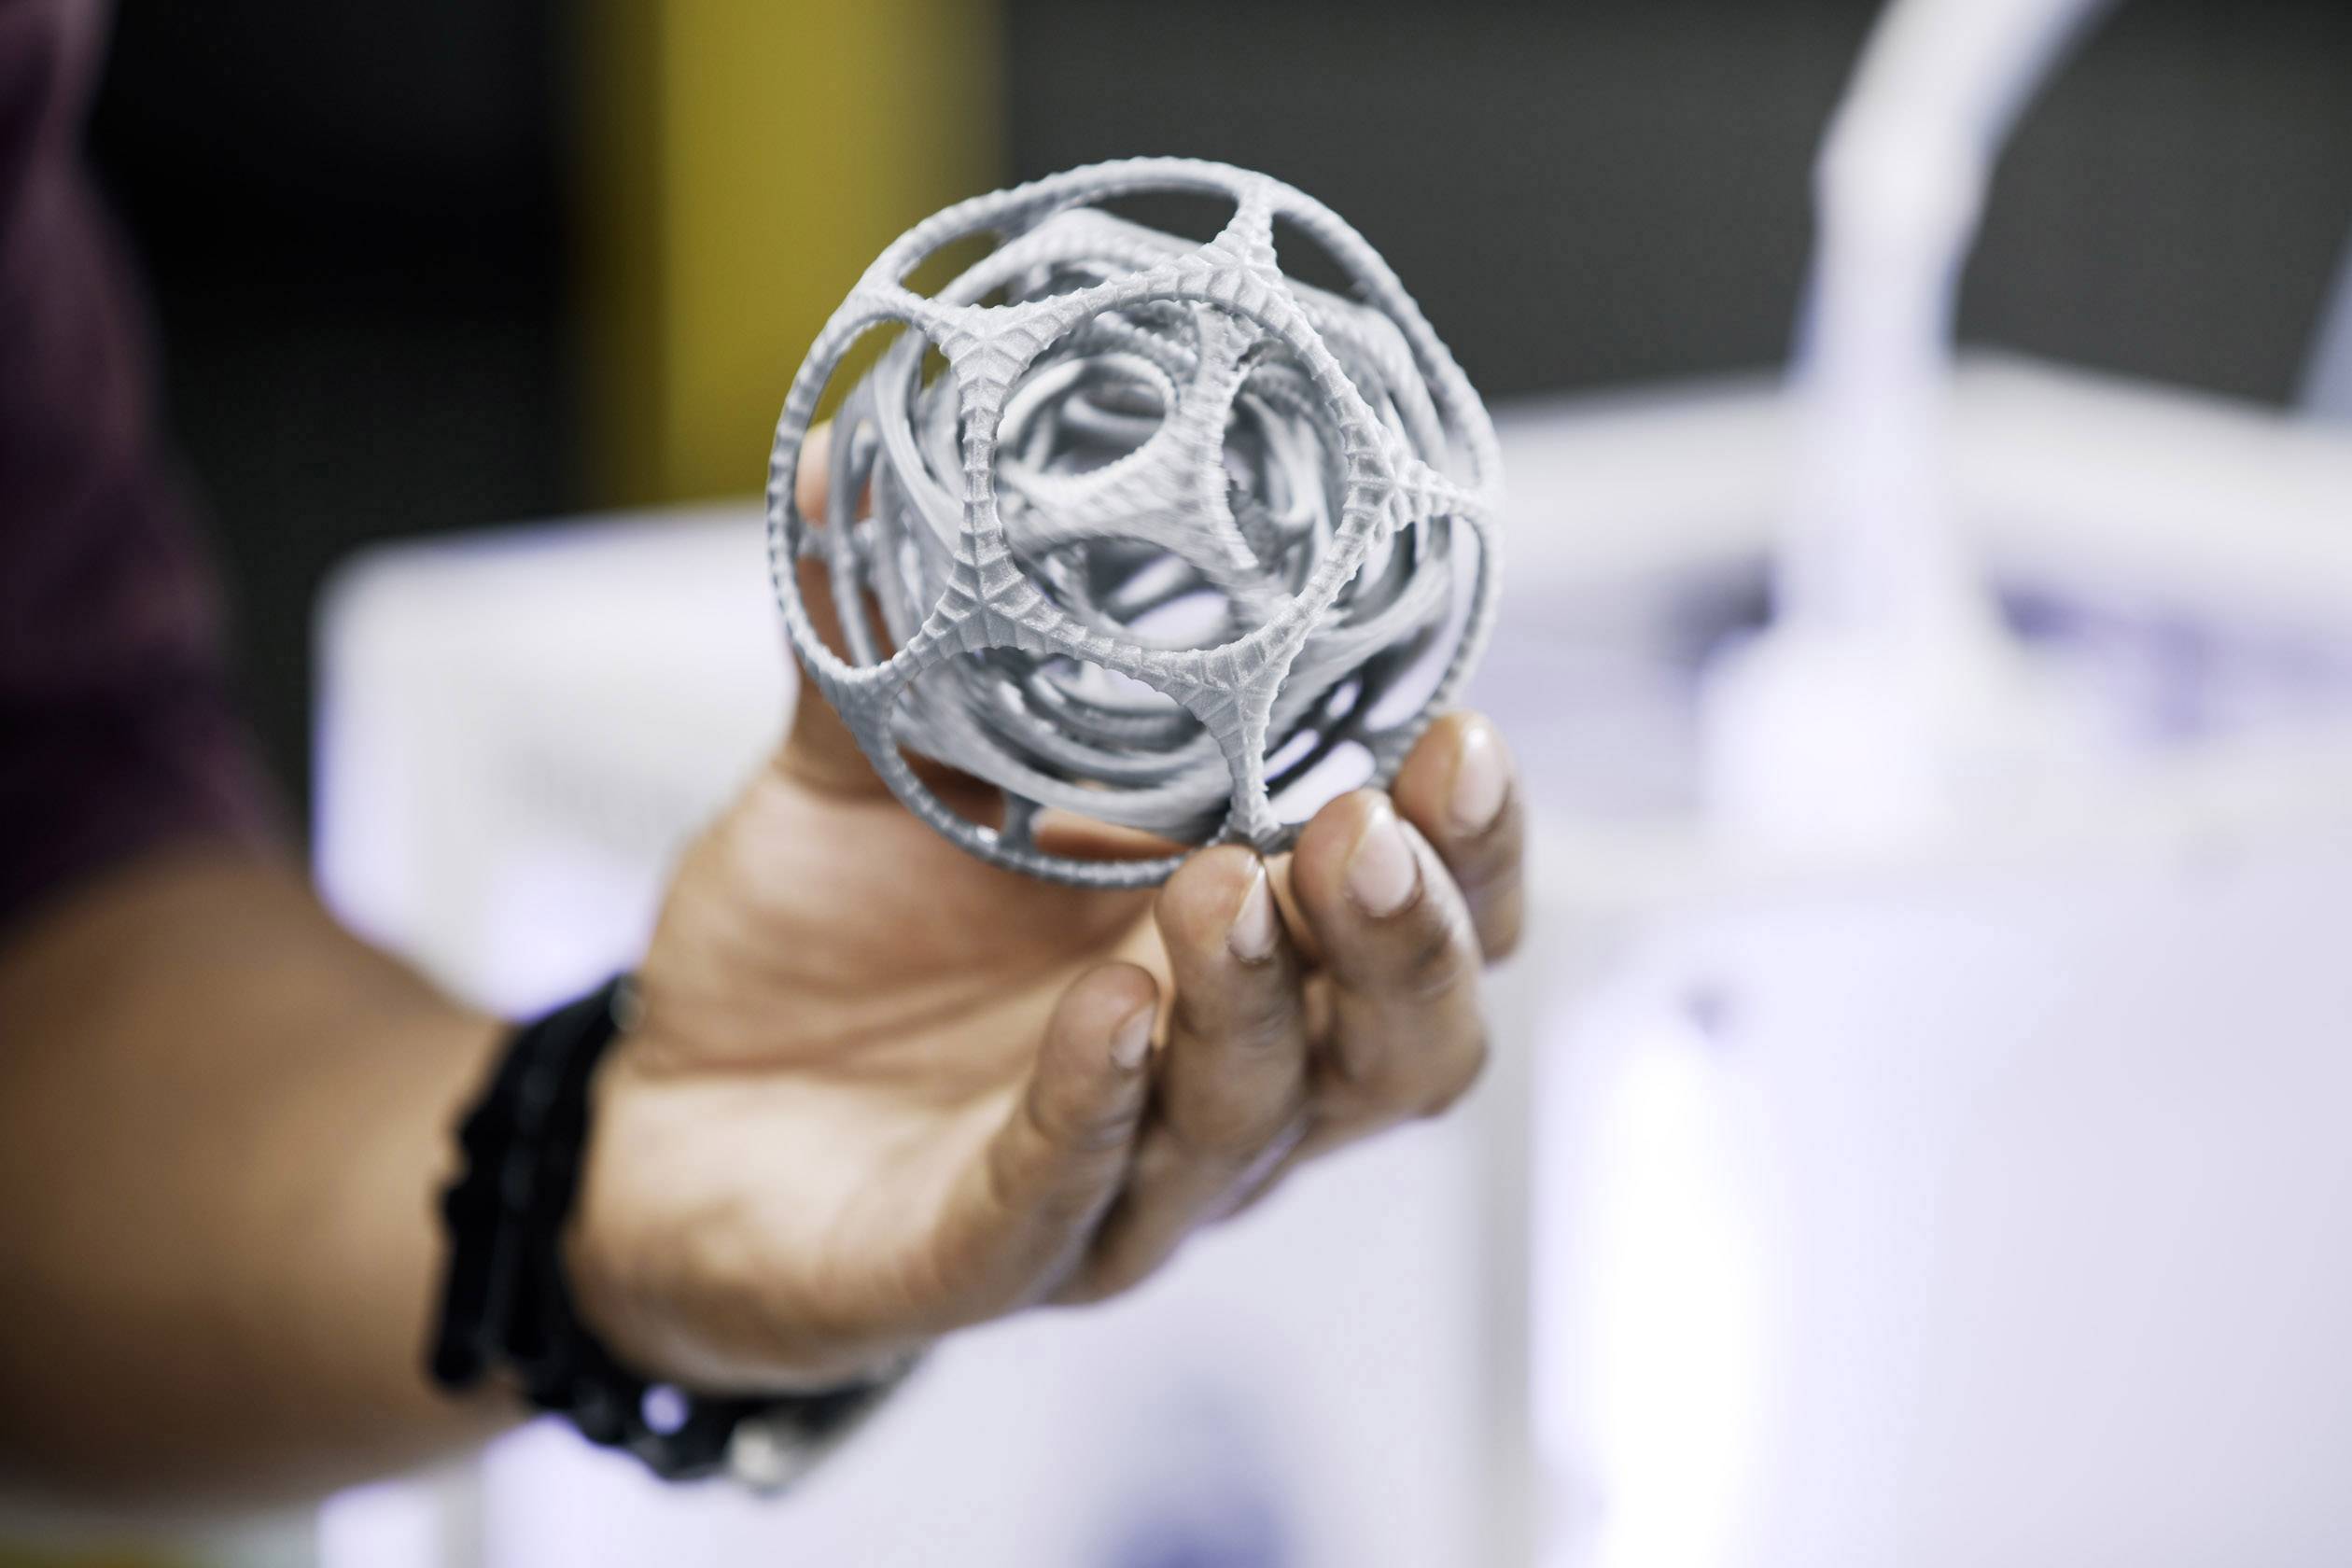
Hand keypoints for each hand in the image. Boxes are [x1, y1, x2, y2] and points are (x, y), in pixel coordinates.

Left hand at [564, 436, 1525, 1391]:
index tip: (1461, 732)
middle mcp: (1215, 1081)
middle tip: (1372, 824)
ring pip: (1261, 1123)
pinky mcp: (982, 1256)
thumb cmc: (820, 950)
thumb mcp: (863, 771)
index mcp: (1236, 953)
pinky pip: (1069, 1196)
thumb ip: (892, 634)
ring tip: (1227, 887)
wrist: (664, 1114)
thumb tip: (861, 448)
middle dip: (1413, 937)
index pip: (1424, 919)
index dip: (1473, 847)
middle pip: (1404, 1046)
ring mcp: (1117, 1183)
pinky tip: (1111, 1013)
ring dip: (1265, 1007)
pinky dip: (1101, 1105)